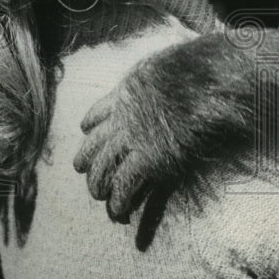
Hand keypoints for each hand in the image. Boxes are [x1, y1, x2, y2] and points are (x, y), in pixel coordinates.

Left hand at [72, 67, 177, 223]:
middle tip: (81, 169)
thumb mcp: (161, 66)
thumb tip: (165, 72)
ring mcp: (132, 140)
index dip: (90, 123)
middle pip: (94, 143)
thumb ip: (155, 75)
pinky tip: (119, 211)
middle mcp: (122, 119)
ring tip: (98, 196)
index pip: (98, 112)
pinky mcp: (147, 159)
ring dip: (97, 185)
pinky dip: (120, 200)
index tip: (84, 130)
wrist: (197, 83)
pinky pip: (125, 184)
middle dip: (85, 159)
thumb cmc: (191, 71)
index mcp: (124, 94)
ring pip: (103, 167)